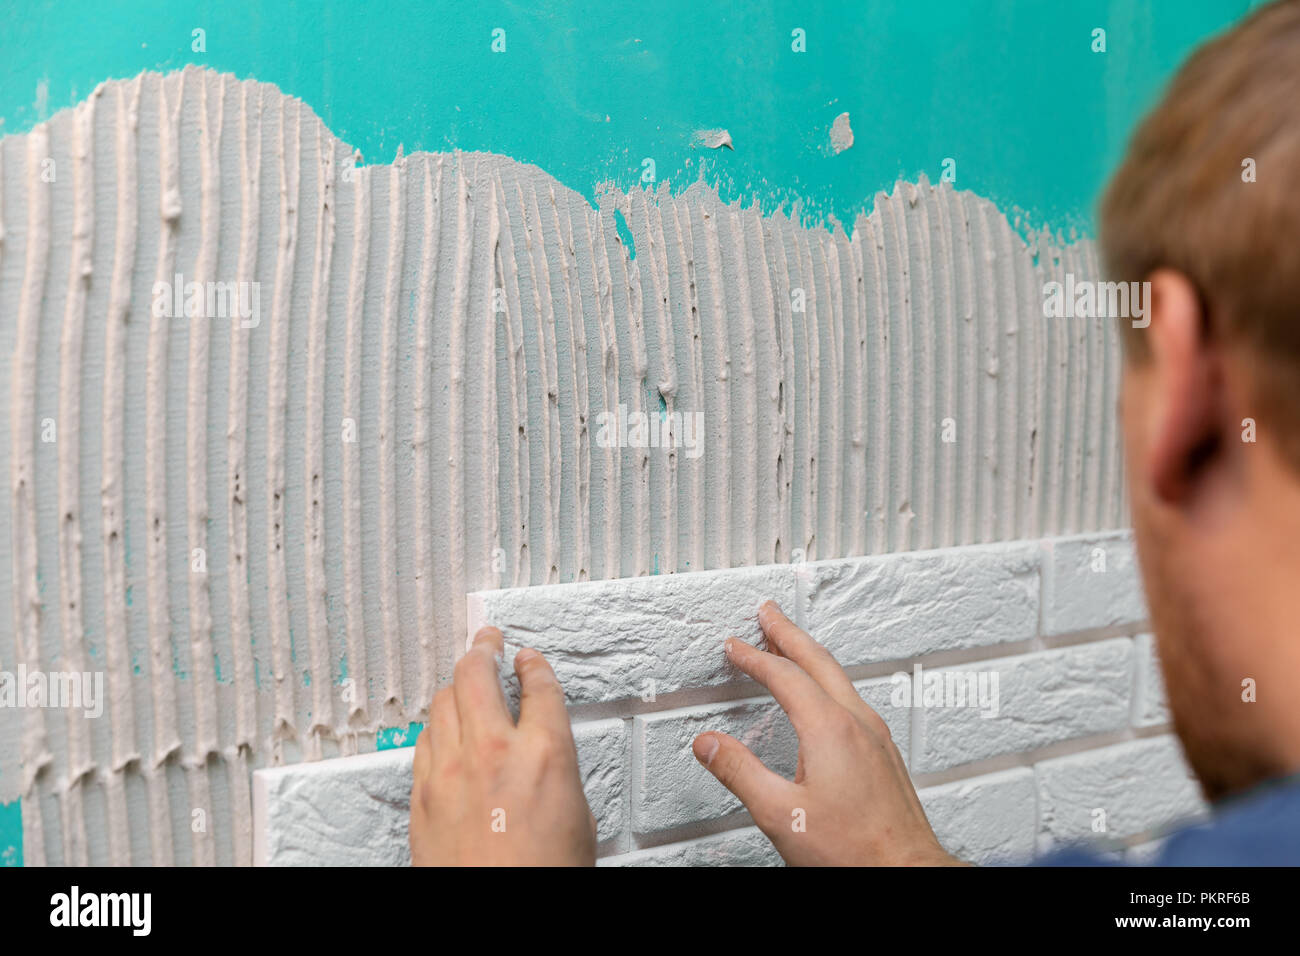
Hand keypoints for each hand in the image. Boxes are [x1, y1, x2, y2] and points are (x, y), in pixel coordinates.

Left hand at [409, 626, 596, 865]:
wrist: (499, 921)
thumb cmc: (543, 877)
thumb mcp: (578, 818)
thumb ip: (557, 771)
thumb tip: (545, 755)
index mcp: (544, 753)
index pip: (538, 685)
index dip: (534, 664)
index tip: (529, 658)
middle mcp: (493, 751)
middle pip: (478, 672)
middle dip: (484, 647)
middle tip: (488, 639)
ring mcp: (450, 771)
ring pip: (444, 700)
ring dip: (458, 682)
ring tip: (466, 674)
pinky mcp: (422, 794)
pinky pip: (424, 740)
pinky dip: (438, 724)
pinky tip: (445, 725)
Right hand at [693, 601, 961, 865]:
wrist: (906, 873)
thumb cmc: (855, 852)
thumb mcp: (780, 814)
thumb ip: (739, 773)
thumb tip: (708, 744)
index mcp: (830, 728)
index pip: (784, 676)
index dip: (754, 657)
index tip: (735, 645)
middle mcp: (858, 723)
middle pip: (818, 661)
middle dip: (788, 633)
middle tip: (767, 613)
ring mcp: (877, 737)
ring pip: (839, 677)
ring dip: (809, 655)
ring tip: (788, 646)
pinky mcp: (885, 753)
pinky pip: (851, 698)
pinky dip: (826, 681)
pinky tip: (822, 694)